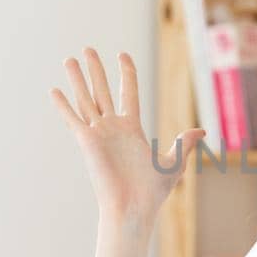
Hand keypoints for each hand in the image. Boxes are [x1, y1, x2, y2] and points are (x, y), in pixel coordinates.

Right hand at [49, 48, 205, 227]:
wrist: (133, 208)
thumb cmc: (152, 192)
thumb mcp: (173, 163)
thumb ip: (184, 144)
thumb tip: (201, 131)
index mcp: (131, 128)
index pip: (128, 93)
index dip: (126, 73)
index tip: (122, 55)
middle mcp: (112, 127)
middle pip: (102, 90)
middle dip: (96, 70)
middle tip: (88, 48)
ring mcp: (98, 133)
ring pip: (86, 99)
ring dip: (77, 79)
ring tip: (69, 59)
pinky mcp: (87, 142)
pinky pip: (73, 120)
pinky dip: (63, 105)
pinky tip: (54, 90)